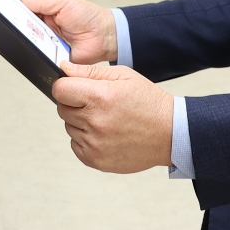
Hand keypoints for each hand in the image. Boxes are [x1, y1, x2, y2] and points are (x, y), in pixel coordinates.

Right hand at [21, 0, 118, 63]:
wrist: (105, 36)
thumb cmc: (89, 16)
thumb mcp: (64, 2)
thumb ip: (43, 2)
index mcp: (47, 14)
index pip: (27, 14)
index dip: (18, 13)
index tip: (10, 13)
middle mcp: (46, 29)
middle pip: (26, 30)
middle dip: (23, 28)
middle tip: (20, 26)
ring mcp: (50, 44)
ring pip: (33, 44)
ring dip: (32, 41)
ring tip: (35, 36)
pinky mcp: (55, 57)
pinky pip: (44, 57)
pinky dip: (42, 55)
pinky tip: (42, 50)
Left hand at [52, 62, 173, 173]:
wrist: (170, 134)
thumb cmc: (148, 103)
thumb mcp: (123, 76)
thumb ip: (89, 71)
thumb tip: (64, 69)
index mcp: (99, 97)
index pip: (60, 90)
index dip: (66, 86)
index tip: (75, 88)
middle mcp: (94, 122)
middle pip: (62, 109)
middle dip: (75, 104)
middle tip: (97, 104)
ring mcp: (94, 144)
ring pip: (69, 127)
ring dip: (81, 122)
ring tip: (106, 119)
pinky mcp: (95, 160)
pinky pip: (75, 145)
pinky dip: (85, 139)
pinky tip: (105, 134)